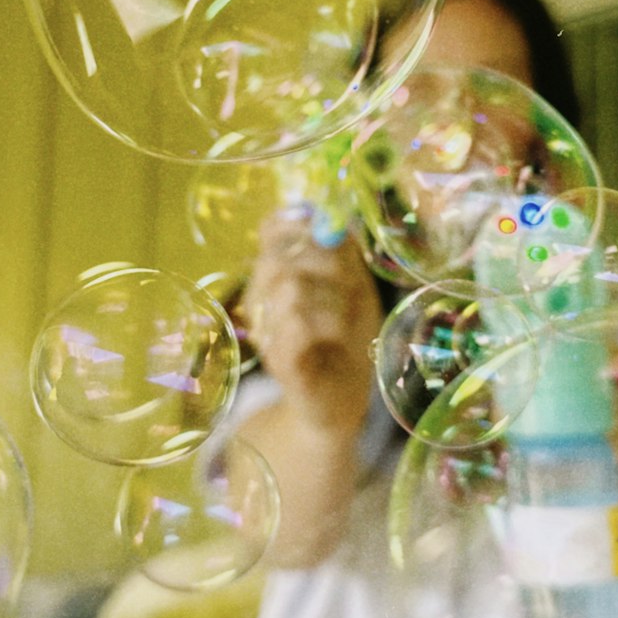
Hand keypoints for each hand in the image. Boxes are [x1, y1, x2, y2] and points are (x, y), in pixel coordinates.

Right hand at [243, 211, 382, 435]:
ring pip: (290, 287)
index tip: (322, 228)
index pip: (271, 229)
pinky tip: (337, 337)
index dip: (294, 222)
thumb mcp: (354, 288)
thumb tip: (337, 216)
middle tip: (351, 286)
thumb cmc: (347, 339)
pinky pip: (296, 326)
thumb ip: (344, 254)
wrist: (340, 401)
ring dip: (330, 298)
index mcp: (279, 273)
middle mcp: (263, 298)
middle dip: (325, 265)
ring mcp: (268, 331)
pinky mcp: (282, 362)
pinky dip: (324, 325)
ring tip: (346, 318)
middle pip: (280, 256)